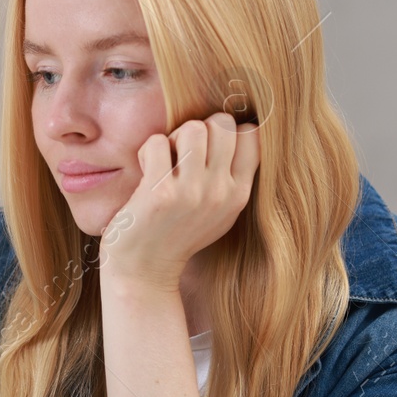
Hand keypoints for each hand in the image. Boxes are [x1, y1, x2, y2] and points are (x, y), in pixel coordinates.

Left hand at [100, 111, 259, 288]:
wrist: (144, 272)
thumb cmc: (176, 235)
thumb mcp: (219, 212)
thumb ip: (232, 177)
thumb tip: (241, 129)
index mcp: (239, 195)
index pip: (252, 135)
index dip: (227, 132)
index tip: (207, 150)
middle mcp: (221, 193)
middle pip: (223, 124)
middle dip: (199, 129)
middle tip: (182, 153)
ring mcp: (192, 193)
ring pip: (194, 128)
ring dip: (174, 137)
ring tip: (165, 160)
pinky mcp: (161, 194)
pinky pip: (158, 142)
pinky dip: (149, 150)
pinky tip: (146, 170)